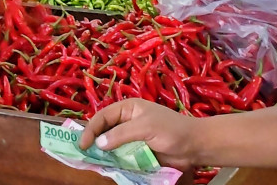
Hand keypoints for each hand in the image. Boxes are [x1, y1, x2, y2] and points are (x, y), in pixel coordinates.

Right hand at [80, 99, 211, 170]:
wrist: (194, 146)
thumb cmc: (171, 130)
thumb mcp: (145, 128)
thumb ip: (121, 134)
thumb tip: (99, 143)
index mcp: (128, 108)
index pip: (102, 116)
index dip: (90, 129)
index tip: (82, 145)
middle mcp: (127, 121)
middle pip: (104, 130)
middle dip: (93, 141)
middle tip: (82, 155)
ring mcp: (132, 137)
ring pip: (110, 145)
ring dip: (102, 154)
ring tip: (91, 163)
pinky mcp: (137, 152)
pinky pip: (120, 156)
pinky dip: (113, 162)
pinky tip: (107, 167)